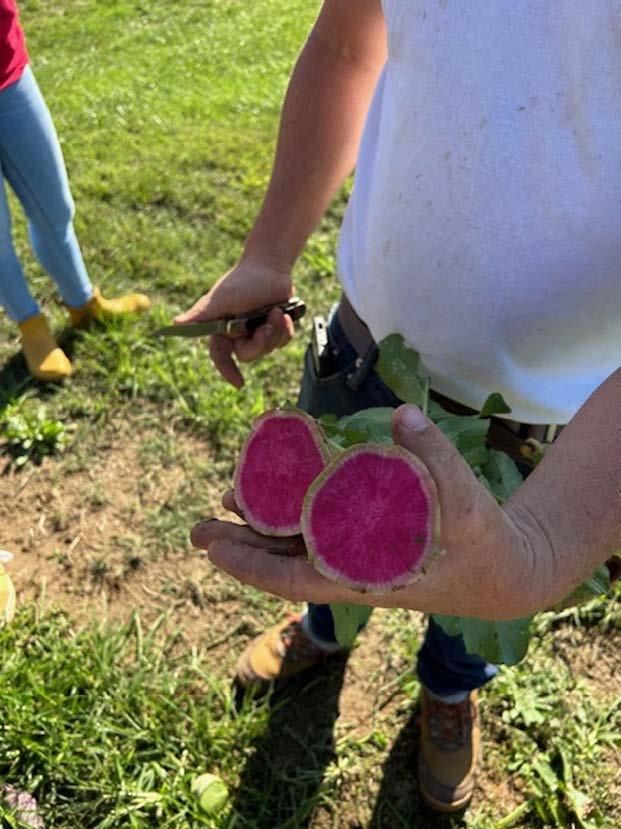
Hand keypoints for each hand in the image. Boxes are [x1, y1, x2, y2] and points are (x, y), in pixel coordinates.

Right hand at [175, 259, 294, 387]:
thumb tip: (176, 324)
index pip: (221, 356)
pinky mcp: (275, 327)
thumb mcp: (221, 299)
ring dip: (275, 331)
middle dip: (260, 343)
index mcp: (222, 329)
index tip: (240, 384)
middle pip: (249, 355)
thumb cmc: (242, 280)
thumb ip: (201, 315)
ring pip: (268, 348)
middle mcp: (239, 333)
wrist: (269, 266)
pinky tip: (283, 313)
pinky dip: (285, 329)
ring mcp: (258, 331)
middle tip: (267, 326)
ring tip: (276, 312)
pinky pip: (282, 340)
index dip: (228, 371)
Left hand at [191, 405, 551, 620]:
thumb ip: (436, 458)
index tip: (212, 551)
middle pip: (284, 561)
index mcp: (365, 574)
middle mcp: (352, 568)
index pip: (295, 578)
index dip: (251, 564)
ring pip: (297, 544)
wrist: (505, 570)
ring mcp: (358, 556)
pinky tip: (275, 494)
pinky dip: (293, 515)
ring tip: (223, 506)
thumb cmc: (486, 544)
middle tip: (197, 529)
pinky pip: (319, 530)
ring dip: (260, 528)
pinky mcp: (368, 541)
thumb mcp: (467, 504)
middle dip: (240, 546)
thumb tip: (401, 414)